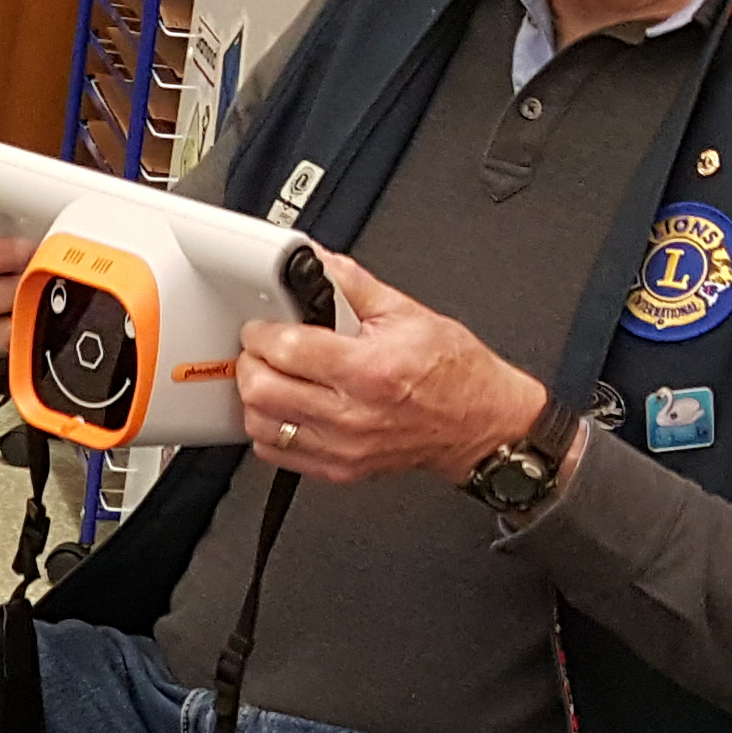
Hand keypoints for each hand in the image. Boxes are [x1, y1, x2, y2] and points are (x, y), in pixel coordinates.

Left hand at [229, 255, 556, 485]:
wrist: (480, 422)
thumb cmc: (453, 373)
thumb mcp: (407, 312)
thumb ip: (353, 285)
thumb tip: (318, 262)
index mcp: (370, 369)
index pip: (287, 350)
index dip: (262, 332)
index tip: (263, 325)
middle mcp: (353, 413)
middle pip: (262, 391)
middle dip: (251, 362)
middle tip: (260, 349)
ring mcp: (344, 447)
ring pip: (262, 426)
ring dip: (255, 398)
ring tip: (271, 377)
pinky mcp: (339, 469)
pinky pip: (277, 454)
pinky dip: (268, 429)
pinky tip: (283, 409)